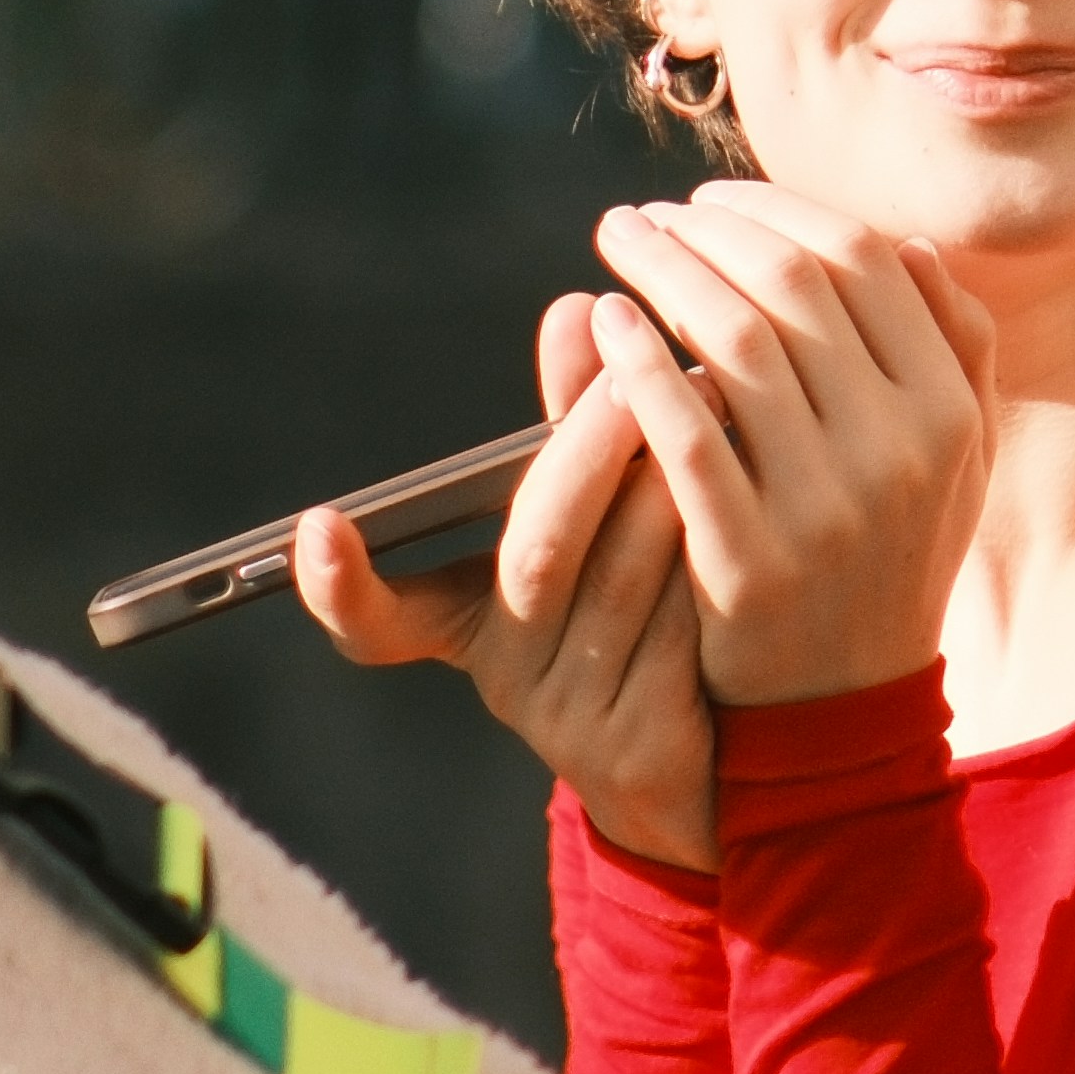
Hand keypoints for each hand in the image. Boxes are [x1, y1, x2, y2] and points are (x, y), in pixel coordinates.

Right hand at [293, 290, 730, 868]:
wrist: (727, 764)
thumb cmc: (653, 606)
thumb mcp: (603, 519)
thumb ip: (583, 424)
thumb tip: (576, 309)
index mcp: (474, 621)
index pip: (379, 621)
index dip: (341, 582)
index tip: (318, 524)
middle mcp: (509, 675)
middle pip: (532, 552)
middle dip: (588, 451)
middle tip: (636, 374)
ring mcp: (574, 717)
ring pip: (617, 585)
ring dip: (668, 489)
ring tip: (712, 406)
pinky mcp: (645, 743)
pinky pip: (682, 631)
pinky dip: (715, 556)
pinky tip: (755, 496)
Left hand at [580, 182, 990, 712]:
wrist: (845, 713)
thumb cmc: (891, 562)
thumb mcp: (958, 463)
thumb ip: (957, 353)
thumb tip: (911, 248)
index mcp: (950, 410)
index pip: (863, 260)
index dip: (778, 209)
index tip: (712, 199)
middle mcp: (899, 449)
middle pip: (792, 285)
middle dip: (708, 226)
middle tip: (647, 213)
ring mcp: (825, 506)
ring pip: (735, 342)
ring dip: (664, 271)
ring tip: (620, 243)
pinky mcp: (748, 558)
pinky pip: (682, 432)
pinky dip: (636, 364)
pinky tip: (603, 323)